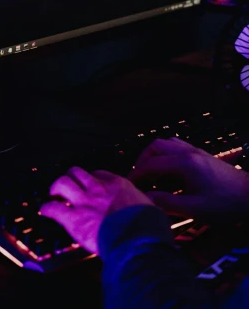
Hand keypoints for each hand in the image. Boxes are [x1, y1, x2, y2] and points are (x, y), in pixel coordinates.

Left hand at [41, 167, 152, 254]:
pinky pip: (55, 209)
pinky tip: (44, 210)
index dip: (93, 178)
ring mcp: (85, 202)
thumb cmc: (148, 228)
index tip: (91, 183)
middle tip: (68, 184)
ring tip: (53, 192)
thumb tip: (149, 211)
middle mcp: (98, 189)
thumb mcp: (151, 209)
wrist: (138, 241)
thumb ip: (144, 206)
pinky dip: (47, 208)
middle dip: (71, 177)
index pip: (100, 174)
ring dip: (56, 187)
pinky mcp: (75, 220)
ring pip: (63, 183)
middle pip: (77, 173)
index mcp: (118, 185)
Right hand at [129, 137, 248, 221]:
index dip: (136, 174)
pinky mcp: (203, 155)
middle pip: (156, 146)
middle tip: (137, 177)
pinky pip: (177, 146)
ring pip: (166, 143)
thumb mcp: (195, 209)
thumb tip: (145, 198)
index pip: (151, 164)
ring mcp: (196, 151)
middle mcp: (187, 152)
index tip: (126, 185)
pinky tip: (168, 169)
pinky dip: (166, 154)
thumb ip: (168, 202)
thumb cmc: (224, 204)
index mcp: (183, 164)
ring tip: (150, 172)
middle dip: (142, 160)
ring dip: (154, 155)